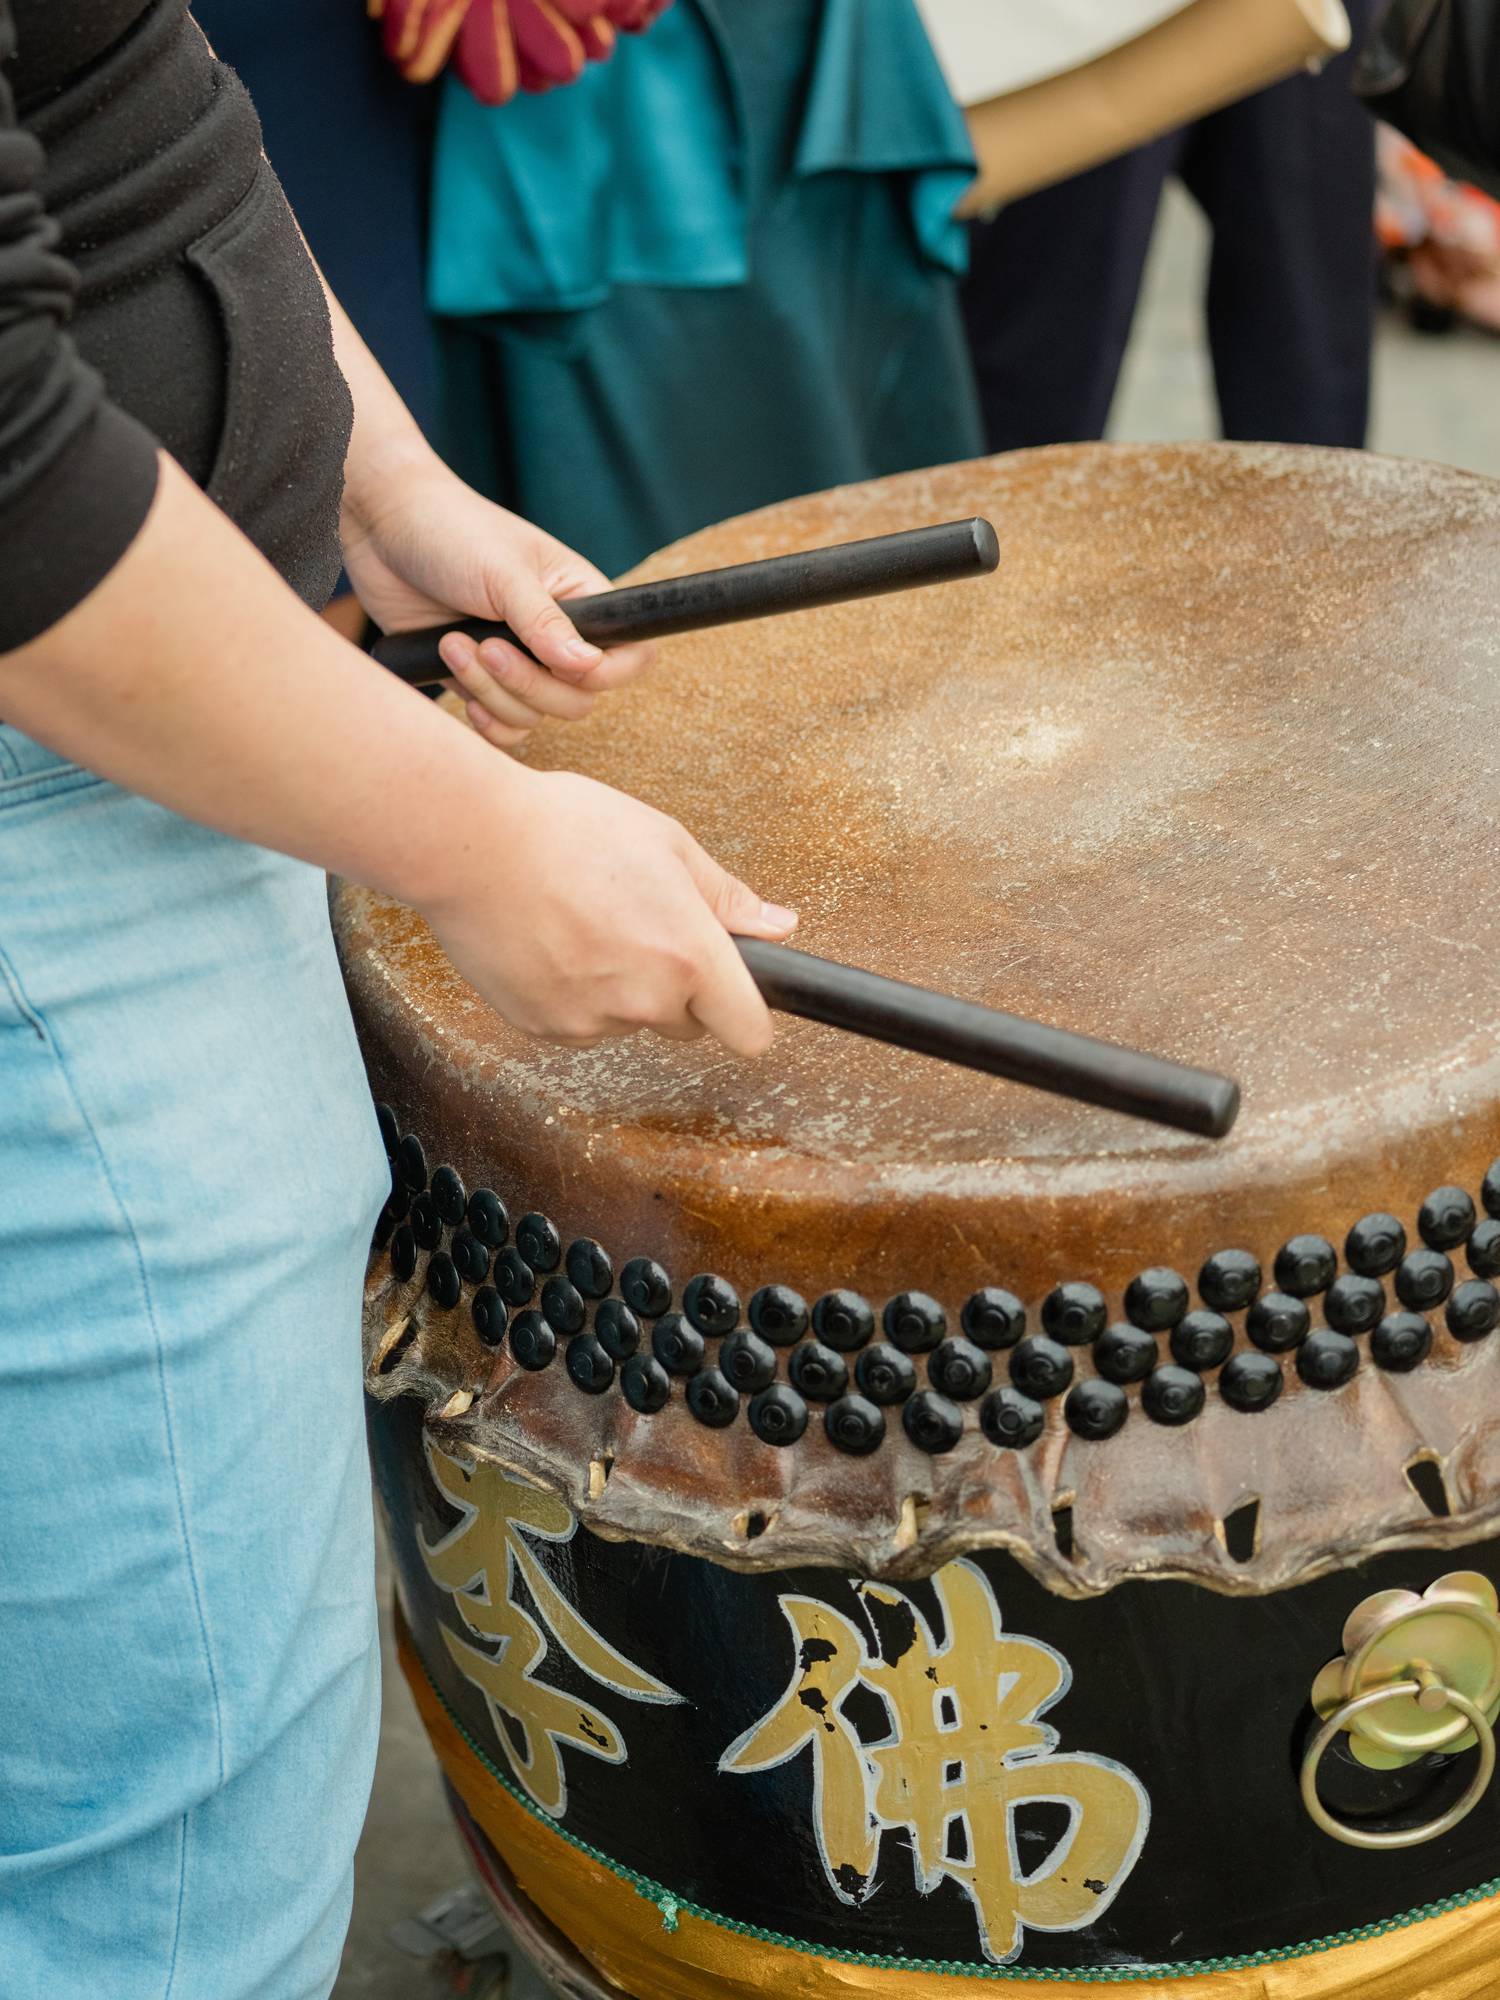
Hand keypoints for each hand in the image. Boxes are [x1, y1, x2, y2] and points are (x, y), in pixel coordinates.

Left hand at [340, 451, 652, 747]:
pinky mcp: (478, 680)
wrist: (382, 526)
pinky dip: (485, 720)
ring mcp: (518, 662)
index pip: (630, 654)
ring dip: (493, 692)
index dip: (609, 673)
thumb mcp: (503, 573)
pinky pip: (502, 726)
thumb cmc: (451, 530)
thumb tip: (589, 668)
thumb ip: (546, 624)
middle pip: (579, 699)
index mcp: (580, 599)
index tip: (565, 665)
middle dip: (531, 685)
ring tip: (452, 644)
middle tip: (489, 649)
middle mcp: (556, 635)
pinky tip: (459, 688)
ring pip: (535, 716)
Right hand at [421, 768, 796, 1053]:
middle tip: (639, 926)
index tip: (737, 998)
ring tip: (583, 922)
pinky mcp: (542, 1028)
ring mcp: (590, 1021)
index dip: (747, 1014)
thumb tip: (779, 926)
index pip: (749, 1032)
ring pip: (628, 1020)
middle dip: (676, 990)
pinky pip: (578, 1022)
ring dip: (620, 989)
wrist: (468, 843)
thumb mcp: (666, 843)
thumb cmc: (565, 829)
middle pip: (686, 1024)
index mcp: (688, 955)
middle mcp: (644, 1000)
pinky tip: (550, 940)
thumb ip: (727, 897)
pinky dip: (572, 993)